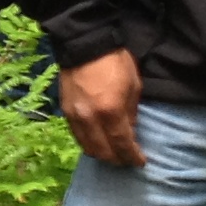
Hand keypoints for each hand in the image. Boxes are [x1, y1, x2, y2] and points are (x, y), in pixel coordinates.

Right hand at [61, 48, 144, 166]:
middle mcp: (90, 119)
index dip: (132, 157)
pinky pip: (77, 136)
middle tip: (127, 160)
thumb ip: (132, 113)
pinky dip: (89, 143)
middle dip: (117, 160)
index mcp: (110, 112)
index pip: (122, 145)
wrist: (85, 44)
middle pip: (103, 152)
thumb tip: (130, 131)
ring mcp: (75, 116)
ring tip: (113, 153)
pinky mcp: (65, 111)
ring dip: (102, 154)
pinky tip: (98, 141)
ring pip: (87, 147)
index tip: (140, 162)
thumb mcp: (134, 86)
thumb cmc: (115, 61)